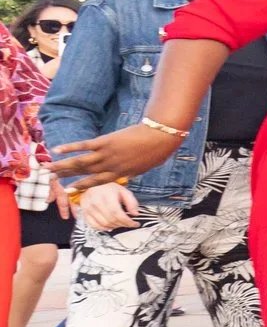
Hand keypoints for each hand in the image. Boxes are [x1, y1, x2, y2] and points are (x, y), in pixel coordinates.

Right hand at [50, 125, 184, 191]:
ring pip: (79, 162)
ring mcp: (106, 155)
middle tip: (51, 179)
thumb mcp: (143, 167)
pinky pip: (83, 146)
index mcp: (119, 174)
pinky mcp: (104, 142)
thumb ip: (131, 172)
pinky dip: (69, 148)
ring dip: (62, 165)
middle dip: (66, 176)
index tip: (68, 190)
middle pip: (83, 173)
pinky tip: (57, 150)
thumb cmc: (156, 151)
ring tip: (47, 168)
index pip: (96, 182)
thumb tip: (125, 176)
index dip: (81, 186)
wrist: (160, 136)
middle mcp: (109, 167)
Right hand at [77, 182, 145, 231]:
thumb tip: (135, 214)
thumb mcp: (124, 191)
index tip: (135, 224)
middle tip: (128, 224)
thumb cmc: (110, 189)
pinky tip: (110, 225)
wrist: (93, 185)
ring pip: (103, 224)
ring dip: (114, 226)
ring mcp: (88, 208)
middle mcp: (95, 202)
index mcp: (107, 195)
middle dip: (122, 224)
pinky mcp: (84, 212)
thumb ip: (132, 202)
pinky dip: (103, 228)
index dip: (127, 221)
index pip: (117, 213)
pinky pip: (94, 225)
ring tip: (120, 224)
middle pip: (110, 219)